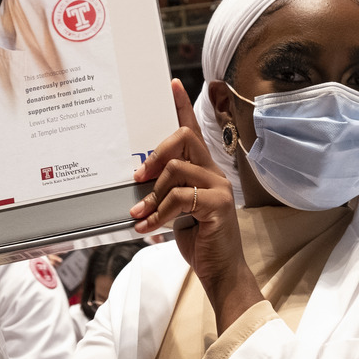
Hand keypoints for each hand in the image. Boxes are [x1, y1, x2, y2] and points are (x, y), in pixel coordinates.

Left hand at [130, 79, 260, 329]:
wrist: (221, 273)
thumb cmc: (200, 241)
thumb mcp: (176, 212)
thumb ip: (165, 192)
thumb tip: (137, 182)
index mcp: (205, 171)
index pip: (193, 131)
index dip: (181, 107)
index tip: (170, 85)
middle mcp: (215, 174)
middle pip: (184, 139)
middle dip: (155, 155)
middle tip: (137, 176)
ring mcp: (219, 188)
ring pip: (176, 170)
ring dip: (152, 194)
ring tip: (140, 213)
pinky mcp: (218, 206)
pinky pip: (180, 198)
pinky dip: (158, 213)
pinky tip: (147, 226)